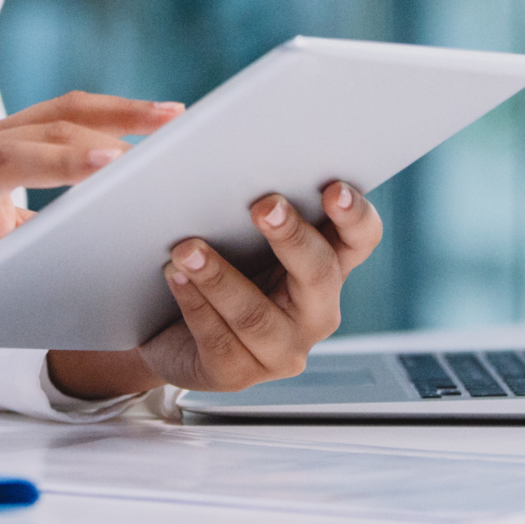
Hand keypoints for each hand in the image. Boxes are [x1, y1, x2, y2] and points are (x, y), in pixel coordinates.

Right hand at [0, 92, 181, 334]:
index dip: (122, 112)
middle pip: (52, 124)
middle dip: (112, 125)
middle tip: (163, 130)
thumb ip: (49, 221)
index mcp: (5, 149)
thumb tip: (115, 229)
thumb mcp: (2, 231)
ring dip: (60, 156)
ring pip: (8, 152)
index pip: (71, 116)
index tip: (175, 115)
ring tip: (105, 161)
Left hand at [46, 180, 382, 401]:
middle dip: (290, 237)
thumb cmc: (216, 259)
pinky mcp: (238, 374)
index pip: (361, 238)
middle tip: (261, 205)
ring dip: (221, 277)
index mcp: (328, 265)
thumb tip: (234, 148)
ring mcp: (281, 350)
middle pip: (318, 274)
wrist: (164, 325)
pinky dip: (195, 304)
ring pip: (258, 316)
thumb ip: (254, 200)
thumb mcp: (241, 230)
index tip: (332, 187)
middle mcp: (315, 311)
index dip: (354, 214)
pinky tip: (174, 276)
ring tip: (187, 247)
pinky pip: (219, 341)